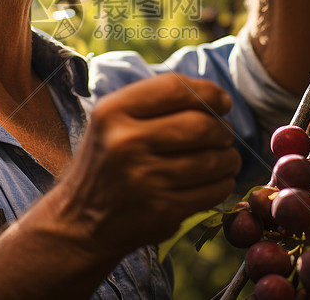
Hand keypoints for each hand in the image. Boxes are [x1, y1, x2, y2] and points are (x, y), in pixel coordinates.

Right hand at [52, 72, 241, 255]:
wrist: (79, 220)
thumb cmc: (106, 161)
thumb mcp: (112, 121)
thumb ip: (155, 102)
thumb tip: (216, 98)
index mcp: (113, 111)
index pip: (175, 88)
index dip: (209, 92)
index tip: (223, 102)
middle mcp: (125, 142)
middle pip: (201, 125)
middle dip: (222, 129)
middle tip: (223, 135)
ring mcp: (144, 179)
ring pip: (213, 160)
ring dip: (229, 158)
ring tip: (224, 158)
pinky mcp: (162, 210)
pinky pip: (213, 190)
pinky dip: (224, 183)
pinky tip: (216, 180)